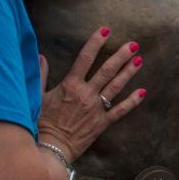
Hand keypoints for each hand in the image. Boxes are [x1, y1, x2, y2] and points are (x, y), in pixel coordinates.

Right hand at [36, 28, 144, 161]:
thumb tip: (40, 56)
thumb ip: (40, 75)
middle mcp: (86, 94)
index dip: (96, 42)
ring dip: (129, 72)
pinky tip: (142, 91)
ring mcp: (96, 109)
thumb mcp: (36, 97)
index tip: (106, 30)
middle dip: (121, 56)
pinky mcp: (102, 123)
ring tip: (139, 60)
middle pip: (107, 70)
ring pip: (116, 87)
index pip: (85, 58)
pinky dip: (132, 101)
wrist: (50, 149)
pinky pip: (120, 111)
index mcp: (70, 85)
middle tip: (134, 44)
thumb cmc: (41, 123)